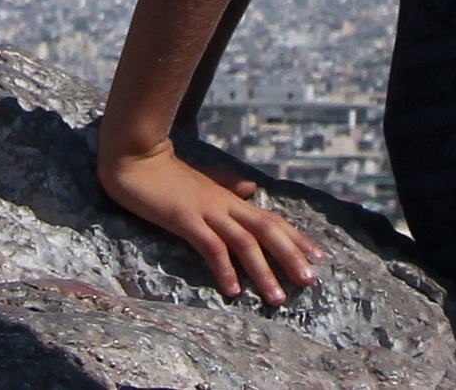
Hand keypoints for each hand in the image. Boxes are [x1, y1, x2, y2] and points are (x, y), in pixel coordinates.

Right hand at [96, 134, 324, 305]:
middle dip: (290, 256)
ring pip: (244, 243)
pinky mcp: (185, 219)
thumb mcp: (203, 180)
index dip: (296, 237)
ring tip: (277, 298)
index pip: (271, 219)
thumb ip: (227, 185)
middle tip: (310, 281)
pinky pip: (211, 246)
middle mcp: (225, 204)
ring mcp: (206, 211)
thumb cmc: (166, 172)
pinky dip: (224, 268)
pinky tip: (234, 290)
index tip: (319, 256)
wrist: (136, 157)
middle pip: (267, 231)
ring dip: (263, 272)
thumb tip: (252, 188)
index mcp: (230, 198)